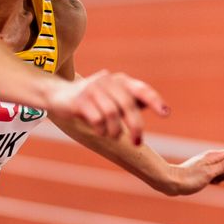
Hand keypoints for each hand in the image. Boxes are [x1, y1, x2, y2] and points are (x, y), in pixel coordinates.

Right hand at [49, 69, 169, 144]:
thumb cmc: (92, 100)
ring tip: (111, 135)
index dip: (155, 101)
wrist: (58, 95)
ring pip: (112, 114)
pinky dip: (101, 130)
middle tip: (138, 142)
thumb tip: (162, 109)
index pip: (141, 89)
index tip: (165, 114)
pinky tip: (99, 131)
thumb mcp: (113, 98)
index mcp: (120, 81)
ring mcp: (92, 89)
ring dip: (115, 130)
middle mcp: (108, 81)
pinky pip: (97, 119)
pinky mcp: (79, 100)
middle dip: (135, 126)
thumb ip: (133, 102)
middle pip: (128, 105)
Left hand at [166, 148, 223, 195]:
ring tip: (213, 181)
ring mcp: (208, 165)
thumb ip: (223, 166)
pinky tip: (210, 183)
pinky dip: (217, 180)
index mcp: (213, 156)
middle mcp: (212, 158)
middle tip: (220, 179)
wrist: (171, 182)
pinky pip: (217, 175)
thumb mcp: (209, 173)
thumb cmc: (189, 179)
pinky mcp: (204, 172)